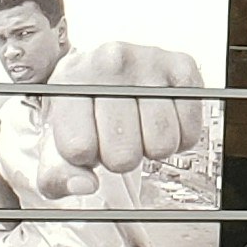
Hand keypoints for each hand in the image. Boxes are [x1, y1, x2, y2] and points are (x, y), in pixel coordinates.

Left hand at [45, 39, 210, 174]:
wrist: (106, 71)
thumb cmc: (82, 112)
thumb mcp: (55, 143)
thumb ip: (58, 176)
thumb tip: (85, 185)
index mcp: (70, 81)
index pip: (80, 149)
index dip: (85, 159)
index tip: (86, 143)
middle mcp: (109, 62)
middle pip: (123, 154)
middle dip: (120, 159)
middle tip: (115, 138)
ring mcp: (149, 61)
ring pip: (161, 144)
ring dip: (150, 149)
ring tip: (138, 129)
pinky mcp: (182, 66)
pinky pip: (190, 132)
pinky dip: (178, 139)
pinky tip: (161, 123)